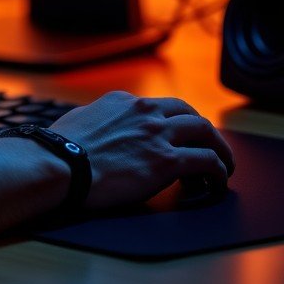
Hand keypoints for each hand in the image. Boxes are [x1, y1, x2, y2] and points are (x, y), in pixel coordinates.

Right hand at [51, 90, 234, 208]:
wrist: (60, 163)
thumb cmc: (60, 147)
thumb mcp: (80, 119)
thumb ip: (99, 120)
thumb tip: (99, 127)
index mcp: (123, 101)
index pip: (160, 107)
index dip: (174, 123)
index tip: (178, 137)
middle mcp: (144, 111)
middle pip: (189, 113)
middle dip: (204, 131)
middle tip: (210, 147)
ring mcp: (157, 134)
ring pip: (205, 132)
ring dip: (220, 149)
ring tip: (223, 166)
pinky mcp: (167, 161)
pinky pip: (207, 161)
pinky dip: (218, 171)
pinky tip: (217, 182)